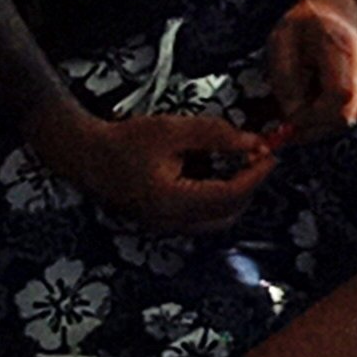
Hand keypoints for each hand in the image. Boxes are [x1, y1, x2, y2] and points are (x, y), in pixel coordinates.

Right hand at [32, 104, 281, 234]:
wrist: (86, 154)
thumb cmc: (125, 141)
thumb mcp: (174, 130)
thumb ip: (217, 136)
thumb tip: (254, 143)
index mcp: (173, 201)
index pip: (231, 195)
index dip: (256, 175)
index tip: (270, 154)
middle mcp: (170, 222)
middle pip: (228, 213)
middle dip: (247, 186)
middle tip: (254, 156)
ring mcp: (165, 226)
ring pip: (215, 218)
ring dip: (231, 192)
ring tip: (226, 159)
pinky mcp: (162, 222)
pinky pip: (199, 216)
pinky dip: (212, 196)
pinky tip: (203, 168)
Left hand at [266, 0, 356, 145]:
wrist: (343, 3)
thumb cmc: (309, 18)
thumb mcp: (283, 39)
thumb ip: (284, 78)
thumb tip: (290, 115)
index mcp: (343, 52)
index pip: (339, 97)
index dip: (313, 114)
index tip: (288, 115)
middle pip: (345, 117)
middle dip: (313, 128)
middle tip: (287, 126)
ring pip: (348, 120)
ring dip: (320, 124)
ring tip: (297, 112)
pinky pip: (350, 113)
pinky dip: (328, 116)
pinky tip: (311, 106)